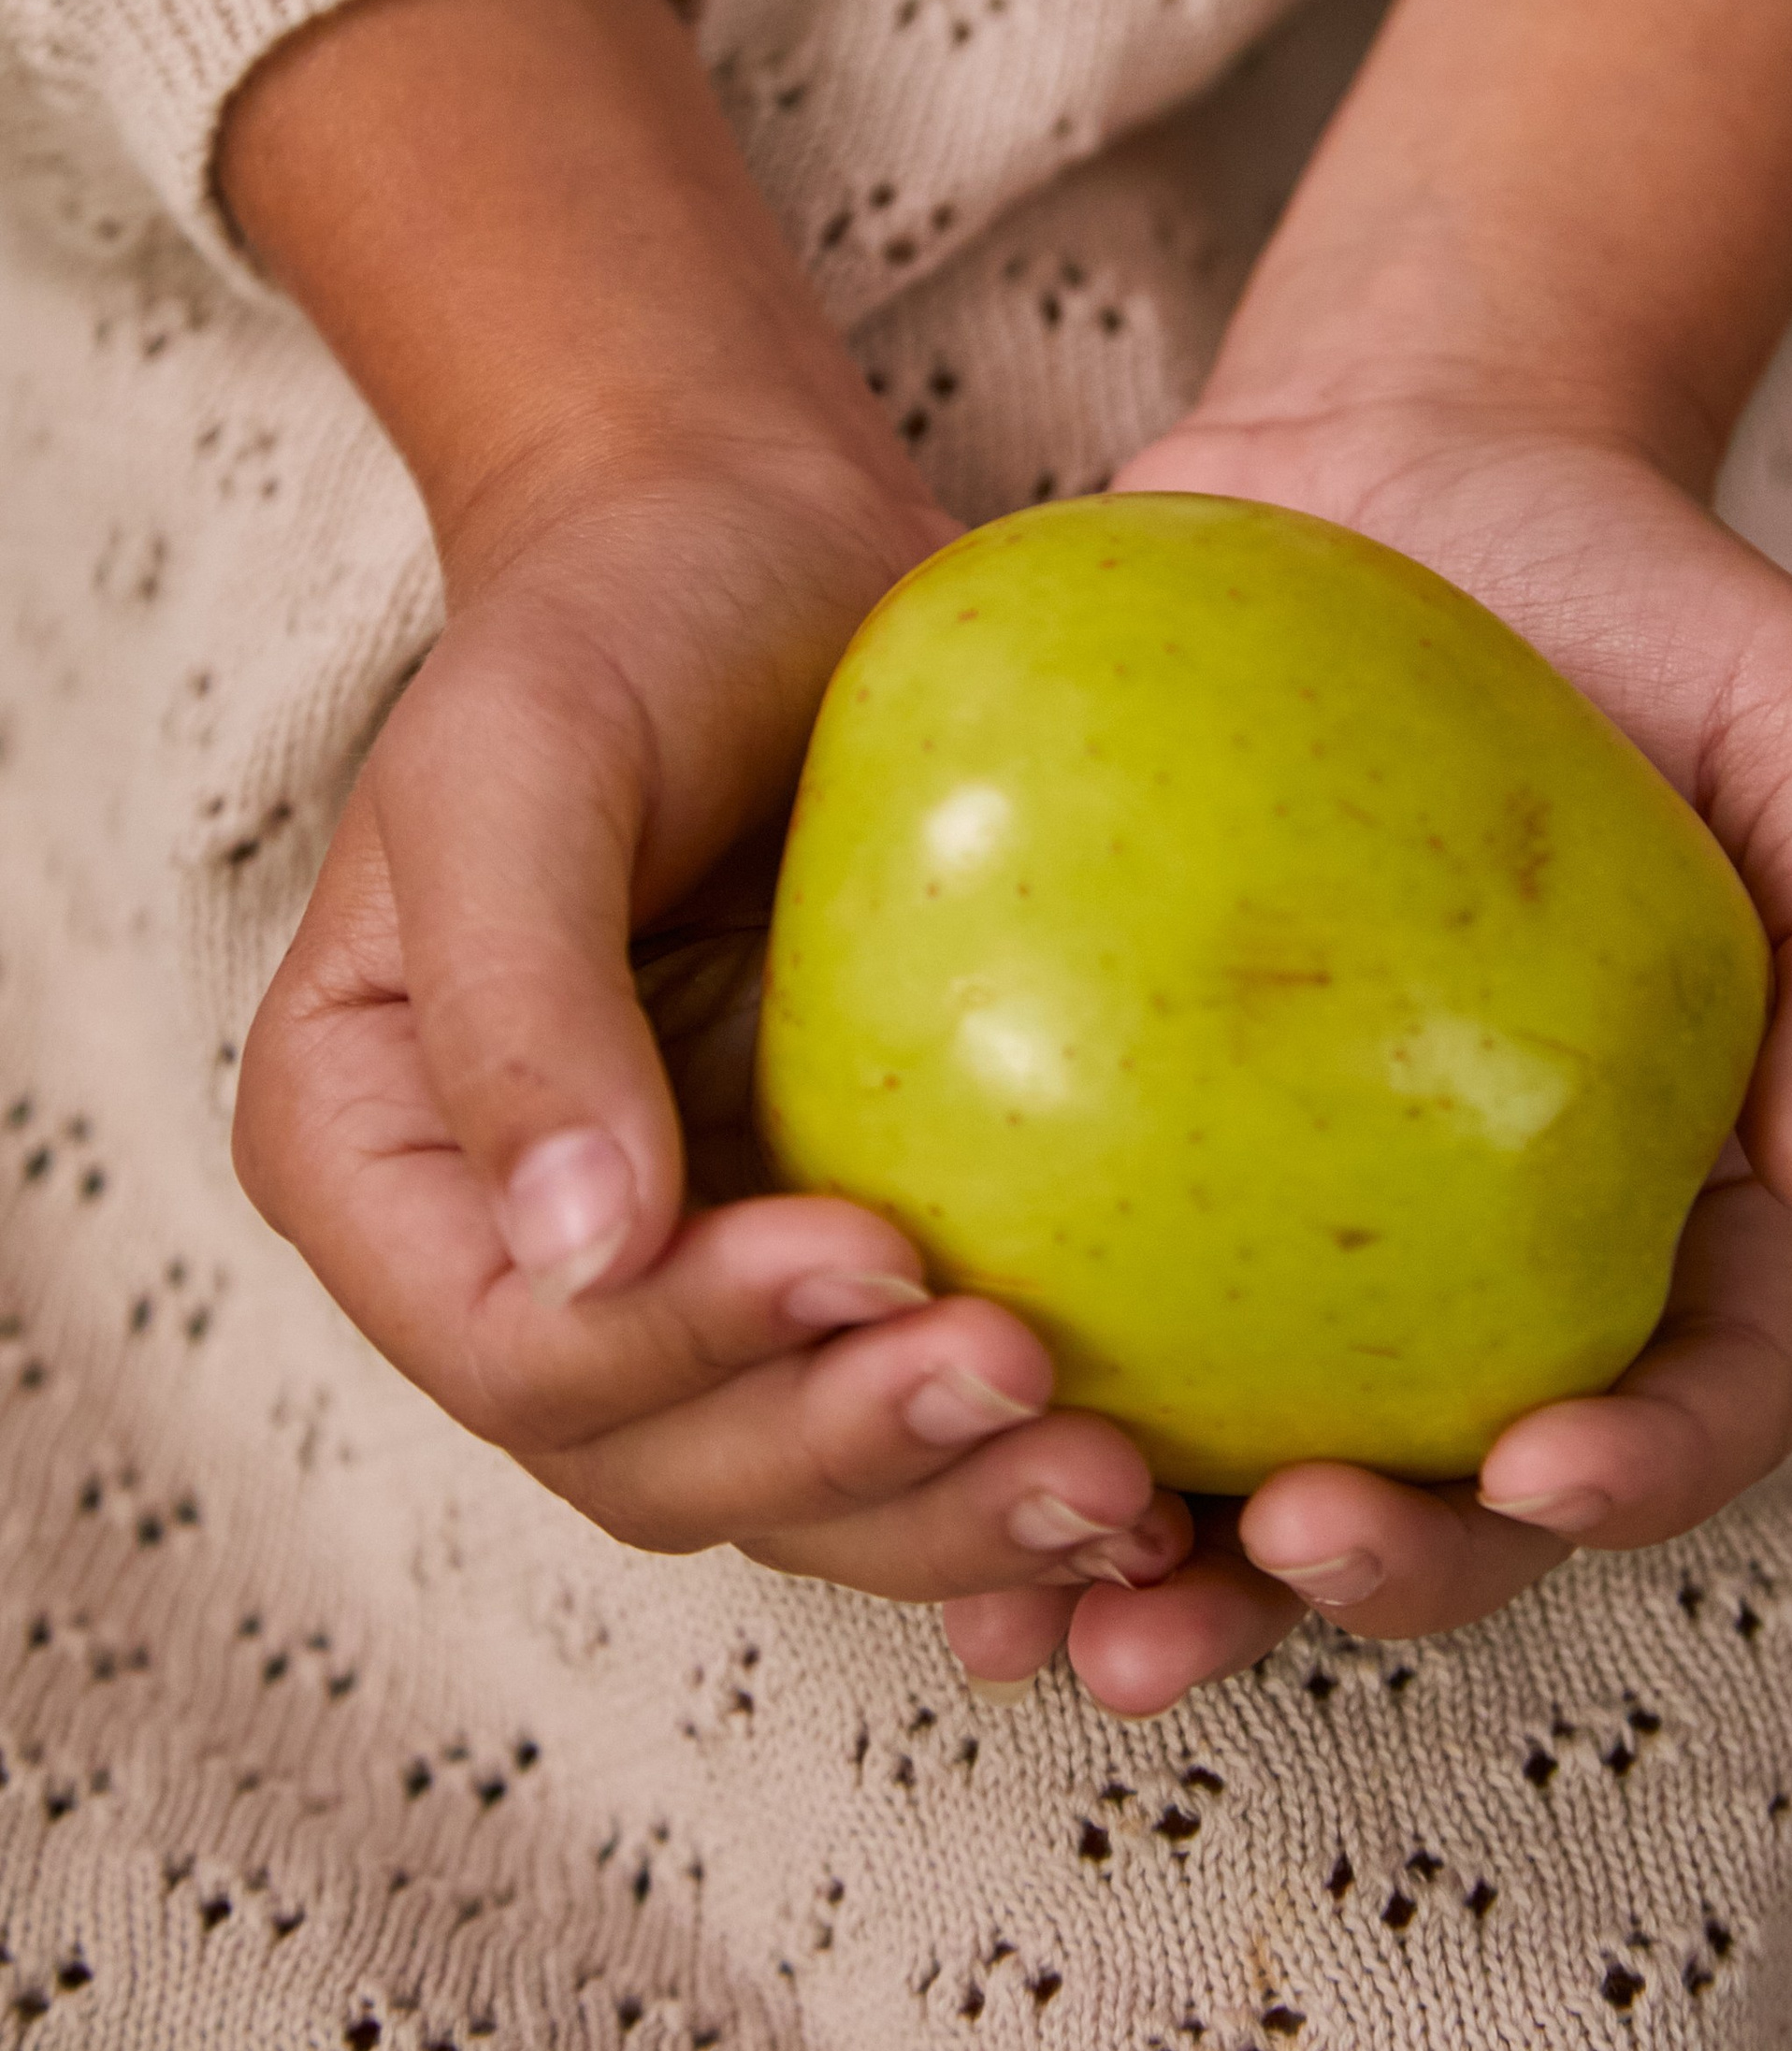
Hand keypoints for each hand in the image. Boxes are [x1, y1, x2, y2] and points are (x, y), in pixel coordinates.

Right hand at [218, 0, 1189, 1613]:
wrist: (752, 542)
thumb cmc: (615, 618)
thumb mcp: (521, 758)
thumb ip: (519, 995)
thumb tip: (583, 1248)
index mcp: (383, 1159)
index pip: (514, 1347)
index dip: (687, 1348)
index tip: (871, 1252)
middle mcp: (518, 1251)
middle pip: (657, 1456)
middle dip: (843, 1458)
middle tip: (1031, 1390)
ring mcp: (682, 1262)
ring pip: (790, 1478)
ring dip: (943, 1508)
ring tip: (1117, 1480)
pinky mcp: (830, 1236)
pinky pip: (898, 1402)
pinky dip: (1004, 1470)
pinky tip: (1150, 1488)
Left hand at [943, 393, 1791, 1708]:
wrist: (1395, 471)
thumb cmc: (1631, 587)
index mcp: (1677, 1193)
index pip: (1699, 1394)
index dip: (1637, 1475)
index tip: (1535, 1463)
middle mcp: (1488, 1245)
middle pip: (1459, 1490)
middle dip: (1374, 1579)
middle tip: (1266, 1558)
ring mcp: (1309, 1212)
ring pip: (1245, 1460)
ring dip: (1161, 1572)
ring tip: (1054, 1620)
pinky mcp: (1138, 1136)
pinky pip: (1078, 1298)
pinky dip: (995, 1400)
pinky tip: (896, 1432)